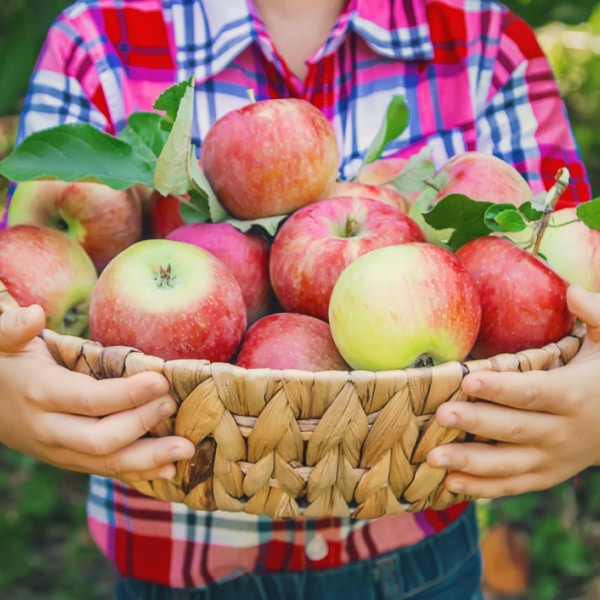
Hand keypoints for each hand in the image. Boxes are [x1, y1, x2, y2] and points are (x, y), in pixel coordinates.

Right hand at [0, 304, 194, 482]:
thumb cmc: (6, 364)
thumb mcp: (2, 342)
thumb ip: (12, 329)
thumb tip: (34, 313)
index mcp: (41, 395)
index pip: (90, 400)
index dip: (127, 395)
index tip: (162, 381)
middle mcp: (50, 430)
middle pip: (100, 440)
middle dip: (141, 426)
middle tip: (173, 405)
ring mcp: (59, 451)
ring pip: (105, 464)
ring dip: (148, 460)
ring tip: (185, 450)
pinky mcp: (70, 460)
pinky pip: (105, 470)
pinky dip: (138, 472)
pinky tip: (168, 469)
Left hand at [427, 285, 599, 497]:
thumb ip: (596, 315)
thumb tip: (571, 290)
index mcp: (572, 395)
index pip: (532, 392)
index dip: (500, 388)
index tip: (468, 380)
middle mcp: (561, 432)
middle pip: (512, 428)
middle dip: (475, 422)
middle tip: (440, 414)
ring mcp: (552, 459)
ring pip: (506, 465)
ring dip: (468, 462)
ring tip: (431, 457)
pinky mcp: (544, 475)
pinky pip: (510, 485)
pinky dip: (481, 488)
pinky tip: (448, 483)